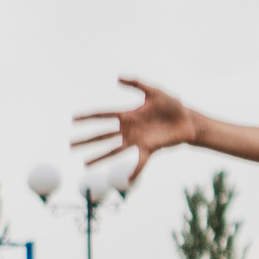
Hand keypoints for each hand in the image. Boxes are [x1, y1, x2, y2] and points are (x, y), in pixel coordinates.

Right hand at [75, 78, 198, 183]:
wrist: (188, 120)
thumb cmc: (172, 104)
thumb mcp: (154, 91)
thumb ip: (137, 83)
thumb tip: (117, 77)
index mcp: (128, 114)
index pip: (103, 115)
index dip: (88, 116)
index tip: (72, 118)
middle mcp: (129, 129)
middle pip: (103, 135)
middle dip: (86, 140)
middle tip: (70, 145)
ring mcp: (137, 140)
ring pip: (114, 151)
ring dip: (99, 157)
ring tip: (84, 164)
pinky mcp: (149, 149)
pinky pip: (140, 162)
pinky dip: (135, 172)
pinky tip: (128, 181)